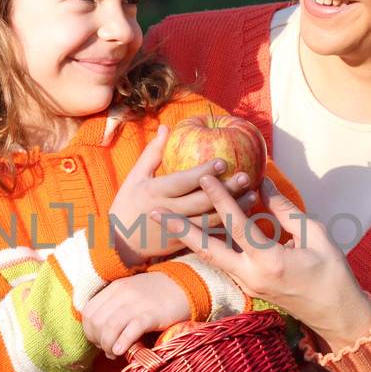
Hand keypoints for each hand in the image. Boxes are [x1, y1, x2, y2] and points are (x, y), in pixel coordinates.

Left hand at [81, 272, 192, 357]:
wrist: (185, 287)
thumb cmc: (157, 295)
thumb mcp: (130, 294)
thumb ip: (114, 307)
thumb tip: (100, 334)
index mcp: (114, 288)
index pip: (88, 311)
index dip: (88, 330)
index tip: (98, 341)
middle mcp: (122, 294)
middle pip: (96, 321)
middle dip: (97, 340)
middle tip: (107, 349)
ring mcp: (137, 303)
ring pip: (110, 327)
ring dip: (108, 345)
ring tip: (114, 353)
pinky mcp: (152, 314)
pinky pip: (131, 330)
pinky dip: (122, 343)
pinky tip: (122, 351)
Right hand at [108, 125, 259, 265]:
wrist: (118, 243)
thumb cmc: (126, 205)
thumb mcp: (135, 177)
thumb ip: (152, 153)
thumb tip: (168, 128)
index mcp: (155, 192)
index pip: (183, 181)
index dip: (204, 172)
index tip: (223, 162)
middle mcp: (167, 211)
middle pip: (202, 201)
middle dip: (226, 190)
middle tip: (246, 177)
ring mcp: (176, 230)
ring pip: (209, 220)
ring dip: (232, 209)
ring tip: (252, 196)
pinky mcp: (182, 243)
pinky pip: (207, 235)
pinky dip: (226, 226)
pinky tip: (242, 216)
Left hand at [158, 179, 370, 351]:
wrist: (336, 315)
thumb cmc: (333, 273)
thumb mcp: (316, 236)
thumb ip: (286, 211)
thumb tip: (263, 185)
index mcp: (270, 262)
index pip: (237, 225)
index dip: (220, 198)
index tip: (204, 176)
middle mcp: (251, 276)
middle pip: (206, 250)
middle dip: (179, 230)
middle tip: (153, 212)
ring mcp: (247, 285)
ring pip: (211, 258)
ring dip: (188, 238)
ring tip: (164, 222)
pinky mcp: (248, 288)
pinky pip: (223, 263)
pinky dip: (209, 246)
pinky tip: (196, 233)